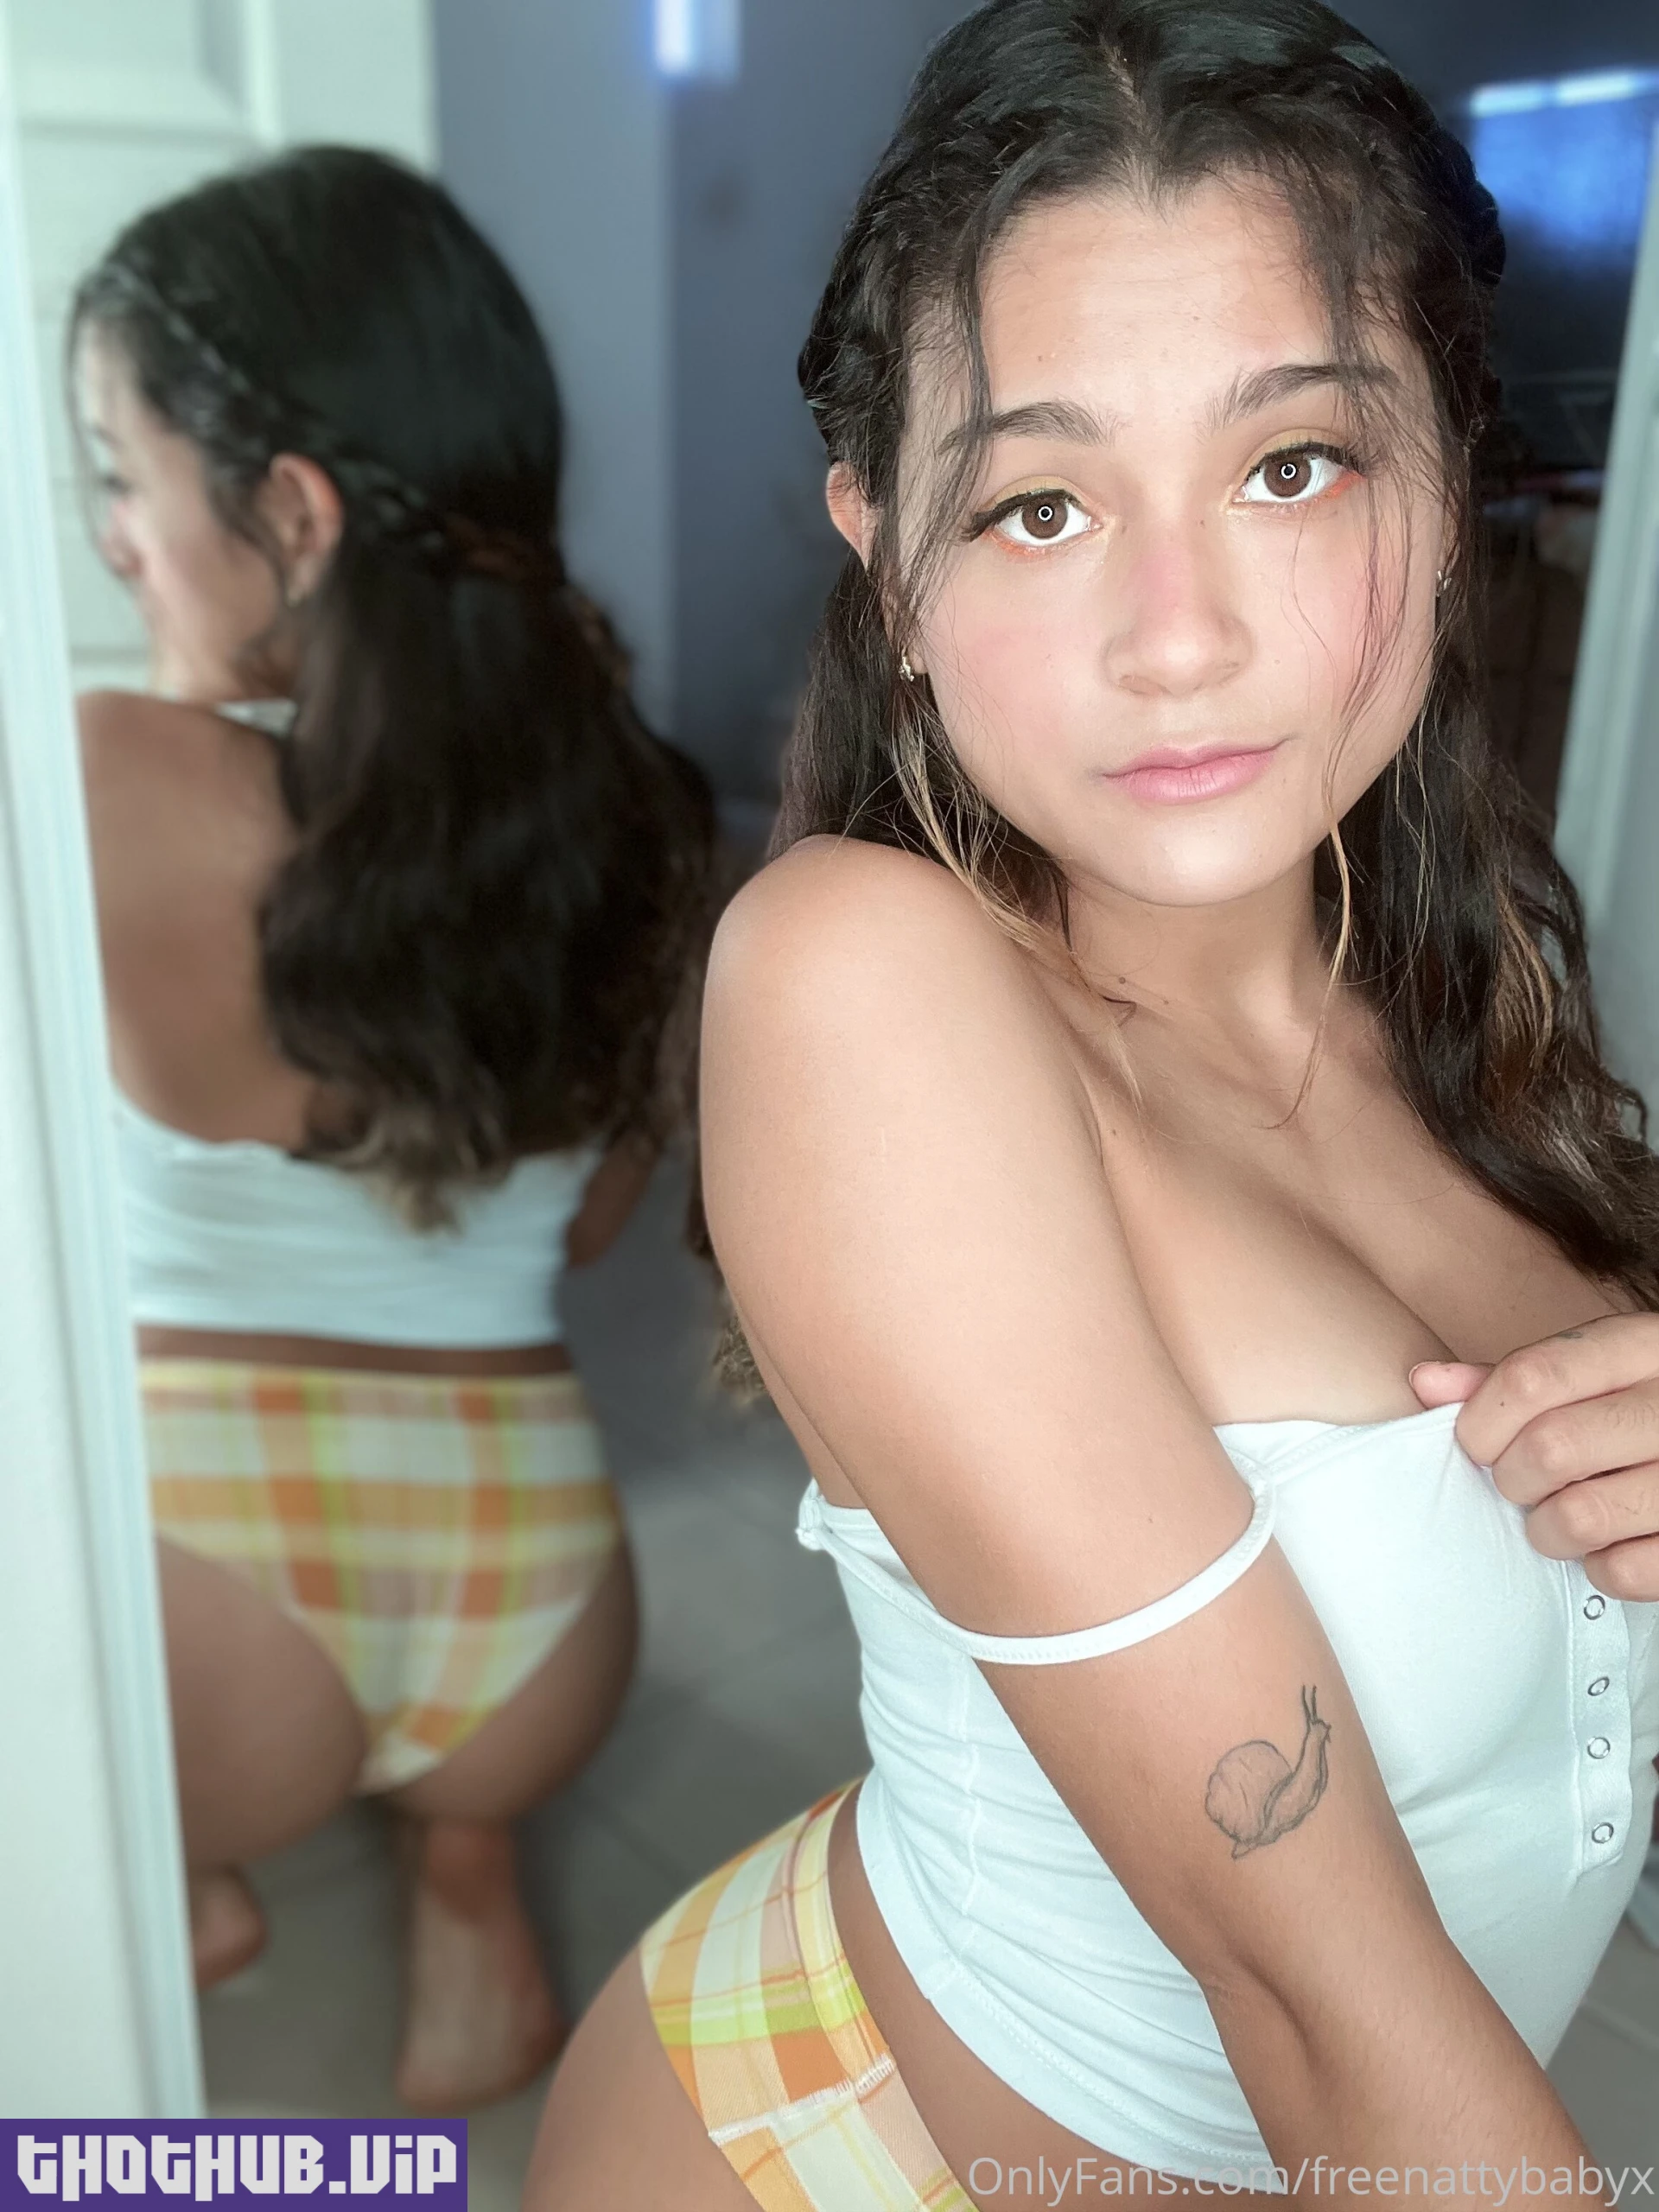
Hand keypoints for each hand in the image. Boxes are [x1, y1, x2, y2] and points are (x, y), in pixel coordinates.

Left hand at [1410, 1314, 1658, 1599]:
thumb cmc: (1634, 1408)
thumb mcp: (1591, 1372)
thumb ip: (1514, 1380)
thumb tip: (1425, 1382)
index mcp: (1638, 1349)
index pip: (1532, 1378)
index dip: (1482, 1421)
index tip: (1477, 1445)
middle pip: (1550, 1449)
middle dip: (1514, 1480)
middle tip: (1522, 1485)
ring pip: (1582, 1517)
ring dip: (1550, 1530)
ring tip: (1559, 1517)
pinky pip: (1623, 1570)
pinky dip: (1600, 1568)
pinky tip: (1608, 1543)